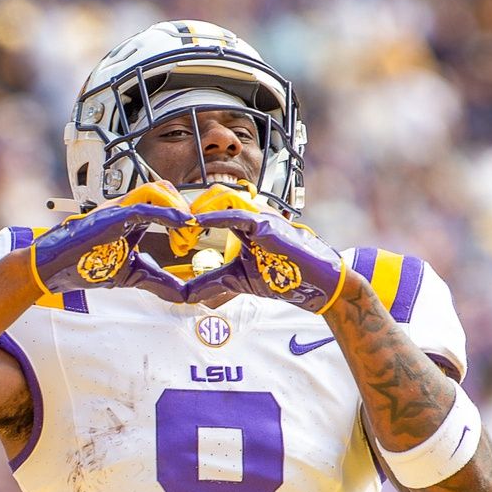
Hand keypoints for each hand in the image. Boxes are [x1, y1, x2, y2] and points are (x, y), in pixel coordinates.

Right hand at [31, 183, 190, 300]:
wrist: (54, 266)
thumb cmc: (84, 265)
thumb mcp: (133, 274)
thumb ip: (157, 280)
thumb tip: (181, 294)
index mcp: (129, 217)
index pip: (163, 202)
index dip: (181, 215)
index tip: (191, 235)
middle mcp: (125, 208)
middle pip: (164, 189)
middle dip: (183, 210)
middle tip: (190, 235)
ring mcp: (118, 209)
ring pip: (157, 190)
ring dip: (177, 208)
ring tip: (185, 230)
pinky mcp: (114, 216)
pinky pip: (146, 207)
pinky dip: (168, 213)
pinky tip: (183, 223)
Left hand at [184, 208, 345, 312]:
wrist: (317, 283)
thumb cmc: (284, 277)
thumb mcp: (237, 279)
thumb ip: (210, 281)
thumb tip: (183, 294)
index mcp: (242, 221)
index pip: (209, 208)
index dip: (188, 218)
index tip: (174, 238)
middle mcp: (250, 213)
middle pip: (209, 196)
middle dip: (188, 212)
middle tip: (177, 237)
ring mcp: (259, 215)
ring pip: (220, 197)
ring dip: (198, 211)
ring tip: (184, 232)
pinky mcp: (267, 224)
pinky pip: (237, 214)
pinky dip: (215, 216)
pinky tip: (197, 223)